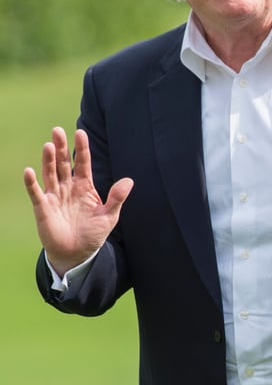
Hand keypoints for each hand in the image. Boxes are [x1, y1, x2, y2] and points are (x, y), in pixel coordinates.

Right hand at [23, 127, 132, 276]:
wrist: (77, 253)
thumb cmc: (93, 233)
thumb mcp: (109, 216)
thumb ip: (117, 198)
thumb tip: (129, 180)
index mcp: (85, 187)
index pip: (83, 163)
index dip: (82, 148)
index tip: (81, 132)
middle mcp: (68, 188)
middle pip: (64, 164)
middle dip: (61, 148)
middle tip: (58, 130)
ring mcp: (54, 196)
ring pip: (50, 174)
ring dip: (48, 160)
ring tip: (49, 145)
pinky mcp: (43, 208)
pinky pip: (36, 193)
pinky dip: (32, 183)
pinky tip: (29, 171)